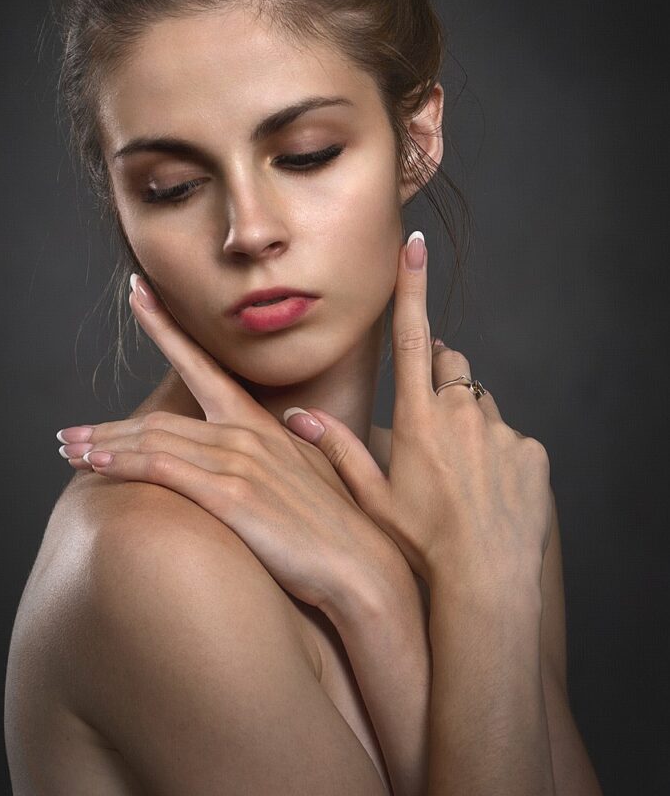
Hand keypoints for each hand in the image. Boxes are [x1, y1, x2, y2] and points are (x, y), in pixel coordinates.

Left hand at [56, 275, 406, 612]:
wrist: (363, 567)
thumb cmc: (342, 525)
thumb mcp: (323, 467)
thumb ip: (310, 435)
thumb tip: (298, 415)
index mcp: (262, 423)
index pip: (203, 365)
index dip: (165, 327)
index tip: (136, 293)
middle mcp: (246, 433)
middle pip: (159, 420)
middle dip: (108, 426)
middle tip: (68, 434)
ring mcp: (239, 462)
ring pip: (153, 441)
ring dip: (103, 447)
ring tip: (68, 453)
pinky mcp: (232, 496)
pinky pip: (163, 470)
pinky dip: (122, 464)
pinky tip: (93, 466)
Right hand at [283, 232, 553, 588]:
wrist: (485, 581)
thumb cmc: (421, 542)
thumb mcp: (372, 497)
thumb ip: (338, 448)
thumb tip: (297, 416)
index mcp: (419, 417)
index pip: (412, 337)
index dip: (411, 288)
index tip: (414, 246)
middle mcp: (462, 412)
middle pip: (451, 363)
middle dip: (440, 373)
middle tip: (430, 422)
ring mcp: (501, 430)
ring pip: (480, 403)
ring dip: (468, 420)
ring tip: (460, 471)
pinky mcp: (531, 451)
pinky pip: (512, 438)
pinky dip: (499, 453)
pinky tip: (488, 491)